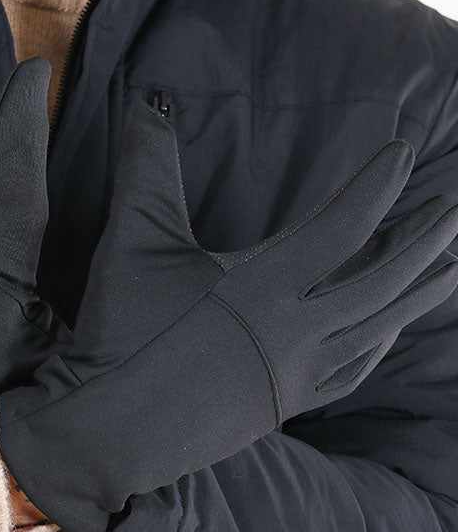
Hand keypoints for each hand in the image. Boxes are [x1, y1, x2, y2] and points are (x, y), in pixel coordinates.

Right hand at [0, 99, 457, 531]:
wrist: (108, 434)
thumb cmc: (116, 336)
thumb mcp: (129, 244)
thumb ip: (147, 167)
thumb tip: (148, 98)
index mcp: (262, 290)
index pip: (342, 228)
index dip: (375, 185)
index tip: (400, 152)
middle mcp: (296, 335)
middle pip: (382, 281)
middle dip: (427, 239)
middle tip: (455, 205)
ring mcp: (298, 376)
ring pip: (380, 327)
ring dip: (420, 289)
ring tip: (451, 260)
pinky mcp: (286, 404)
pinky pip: (356, 367)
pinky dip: (382, 336)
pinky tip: (390, 324)